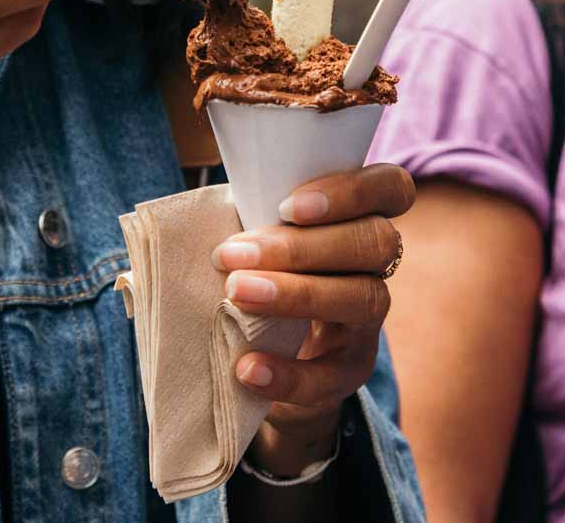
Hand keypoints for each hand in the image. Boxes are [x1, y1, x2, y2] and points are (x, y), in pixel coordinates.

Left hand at [212, 163, 416, 475]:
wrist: (263, 358)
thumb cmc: (257, 274)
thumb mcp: (255, 239)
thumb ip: (238, 219)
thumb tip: (174, 223)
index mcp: (356, 218)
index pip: (390, 188)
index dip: (352, 190)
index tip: (288, 204)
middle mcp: (375, 266)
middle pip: (374, 242)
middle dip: (302, 246)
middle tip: (233, 255)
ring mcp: (368, 322)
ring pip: (364, 298)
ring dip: (296, 295)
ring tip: (236, 295)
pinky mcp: (349, 372)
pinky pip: (331, 376)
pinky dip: (288, 373)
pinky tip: (246, 367)